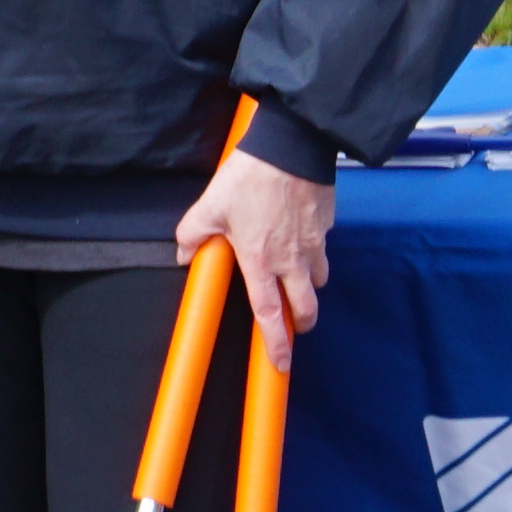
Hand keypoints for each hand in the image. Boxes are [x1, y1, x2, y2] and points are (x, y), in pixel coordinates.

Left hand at [174, 148, 336, 366]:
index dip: (274, 344)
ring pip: (319, 279)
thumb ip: (193, 234)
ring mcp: (314, 243)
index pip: (269, 313)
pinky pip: (323, 247)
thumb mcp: (210, 205)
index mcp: (261, 261)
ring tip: (297, 279)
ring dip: (310, 287)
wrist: (292, 146)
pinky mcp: (326, 224)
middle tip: (295, 326)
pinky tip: (301, 237)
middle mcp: (292, 260)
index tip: (280, 365)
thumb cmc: (249, 178)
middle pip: (306, 307)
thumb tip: (184, 255)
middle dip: (301, 323)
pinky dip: (315, 251)